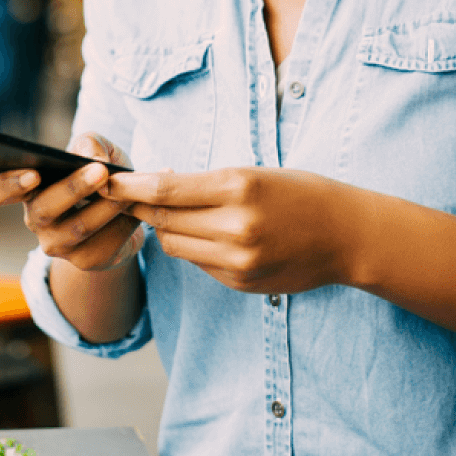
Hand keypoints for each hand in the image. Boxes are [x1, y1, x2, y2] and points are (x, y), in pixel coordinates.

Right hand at [0, 134, 145, 271]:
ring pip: (77, 228)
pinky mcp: (84, 260)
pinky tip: (137, 210)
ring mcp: (56, 243)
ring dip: (106, 206)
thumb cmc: (102, 174)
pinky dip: (124, 224)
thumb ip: (91, 143)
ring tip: (128, 189)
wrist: (126, 213)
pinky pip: (104, 243)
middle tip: (101, 171)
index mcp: (26, 187)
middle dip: (74, 188)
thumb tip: (91, 156)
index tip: (33, 174)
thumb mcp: (98, 151)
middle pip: (43, 209)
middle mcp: (35, 217)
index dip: (7, 185)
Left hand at [99, 167, 364, 294]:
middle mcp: (235, 226)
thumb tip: (157, 183)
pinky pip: (198, 263)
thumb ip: (206, 183)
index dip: (130, 188)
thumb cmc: (301, 192)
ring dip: (166, 228)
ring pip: (175, 245)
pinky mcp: (241, 282)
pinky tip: (206, 233)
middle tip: (123, 196)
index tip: (108, 183)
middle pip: (163, 220)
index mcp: (239, 188)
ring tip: (170, 212)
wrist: (347, 235)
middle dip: (139, 208)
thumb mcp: (254, 173)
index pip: (165, 191)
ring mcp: (238, 260)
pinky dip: (193, 247)